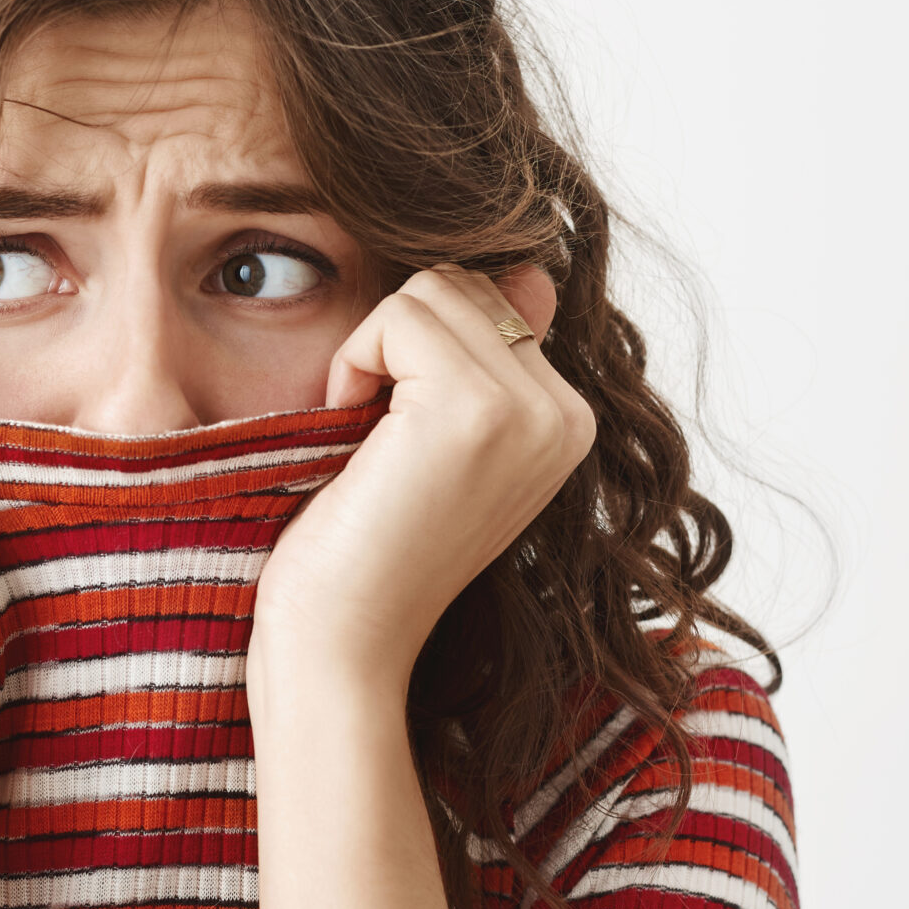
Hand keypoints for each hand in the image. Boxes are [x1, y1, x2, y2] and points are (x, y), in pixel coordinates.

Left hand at [252, 263, 591, 688]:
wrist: (341, 643)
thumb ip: (484, 354)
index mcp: (565, 423)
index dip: (416, 353)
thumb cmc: (364, 548)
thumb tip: (528, 265)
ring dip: (372, 352)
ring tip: (370, 441)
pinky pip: (398, 314)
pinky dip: (353, 363)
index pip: (489, 301)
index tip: (400, 443)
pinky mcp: (476, 409)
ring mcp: (531, 411)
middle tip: (377, 442)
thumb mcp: (435, 440)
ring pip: (431, 290)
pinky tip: (353, 436)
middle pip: (462, 283)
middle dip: (395, 344)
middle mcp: (567, 416)